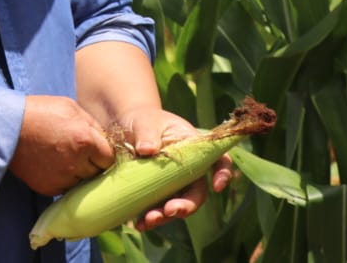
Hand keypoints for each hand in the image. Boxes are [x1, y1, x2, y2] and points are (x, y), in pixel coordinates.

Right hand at [10, 95, 115, 196]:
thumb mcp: (72, 109)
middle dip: (94, 164)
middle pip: (98, 173)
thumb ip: (92, 126)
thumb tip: (106, 142)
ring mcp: (62, 178)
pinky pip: (67, 188)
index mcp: (86, 140)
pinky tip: (55, 165)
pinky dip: (65, 179)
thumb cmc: (41, 113)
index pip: (110, 159)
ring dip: (79, 173)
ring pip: (83, 182)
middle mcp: (76, 163)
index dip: (105, 153)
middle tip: (82, 153)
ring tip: (66, 158)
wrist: (9, 128)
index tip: (99, 150)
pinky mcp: (49, 188)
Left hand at [115, 106, 234, 232]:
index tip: (217, 187)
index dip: (223, 174)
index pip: (218, 161)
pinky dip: (149, 220)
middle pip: (196, 192)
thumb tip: (147, 149)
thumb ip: (147, 133)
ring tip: (147, 221)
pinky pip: (157, 211)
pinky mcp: (156, 196)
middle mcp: (188, 170)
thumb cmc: (141, 121)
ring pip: (176, 206)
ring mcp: (172, 186)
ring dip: (165, 217)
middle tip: (170, 211)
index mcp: (194, 148)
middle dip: (186, 205)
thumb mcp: (144, 122)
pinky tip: (138, 224)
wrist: (123, 131)